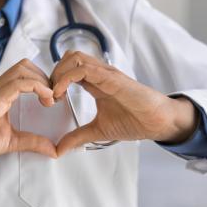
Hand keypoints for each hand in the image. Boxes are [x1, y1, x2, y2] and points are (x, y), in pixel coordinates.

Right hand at [0, 59, 56, 175]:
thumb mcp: (11, 141)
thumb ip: (32, 142)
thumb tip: (53, 149)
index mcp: (0, 93)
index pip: (24, 73)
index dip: (43, 81)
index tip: (53, 99)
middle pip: (25, 65)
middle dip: (45, 77)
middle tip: (54, 98)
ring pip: (23, 69)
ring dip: (43, 81)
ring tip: (50, 100)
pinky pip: (19, 83)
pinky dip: (37, 87)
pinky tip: (46, 100)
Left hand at [51, 51, 199, 155]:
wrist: (157, 122)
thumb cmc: (133, 121)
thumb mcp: (98, 130)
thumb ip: (78, 136)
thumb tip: (59, 149)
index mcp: (95, 82)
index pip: (68, 69)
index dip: (54, 80)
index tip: (49, 100)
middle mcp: (99, 73)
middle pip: (68, 57)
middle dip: (52, 74)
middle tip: (48, 96)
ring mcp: (105, 73)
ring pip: (74, 57)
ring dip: (58, 73)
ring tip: (54, 94)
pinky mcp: (111, 78)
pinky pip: (84, 69)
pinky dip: (67, 78)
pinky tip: (60, 93)